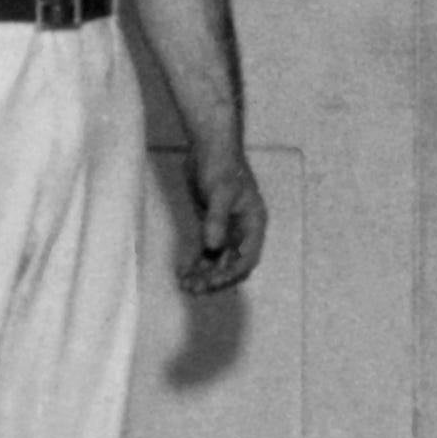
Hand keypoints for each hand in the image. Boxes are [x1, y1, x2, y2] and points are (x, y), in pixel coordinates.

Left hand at [177, 152, 265, 295]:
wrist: (210, 148)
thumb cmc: (222, 167)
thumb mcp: (221, 193)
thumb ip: (216, 220)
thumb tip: (212, 246)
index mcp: (253, 223)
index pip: (248, 257)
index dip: (232, 273)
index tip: (213, 282)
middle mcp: (242, 229)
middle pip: (232, 263)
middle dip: (215, 278)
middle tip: (194, 289)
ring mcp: (225, 227)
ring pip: (217, 259)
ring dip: (204, 273)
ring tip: (186, 285)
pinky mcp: (209, 224)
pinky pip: (204, 249)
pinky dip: (195, 261)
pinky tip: (183, 271)